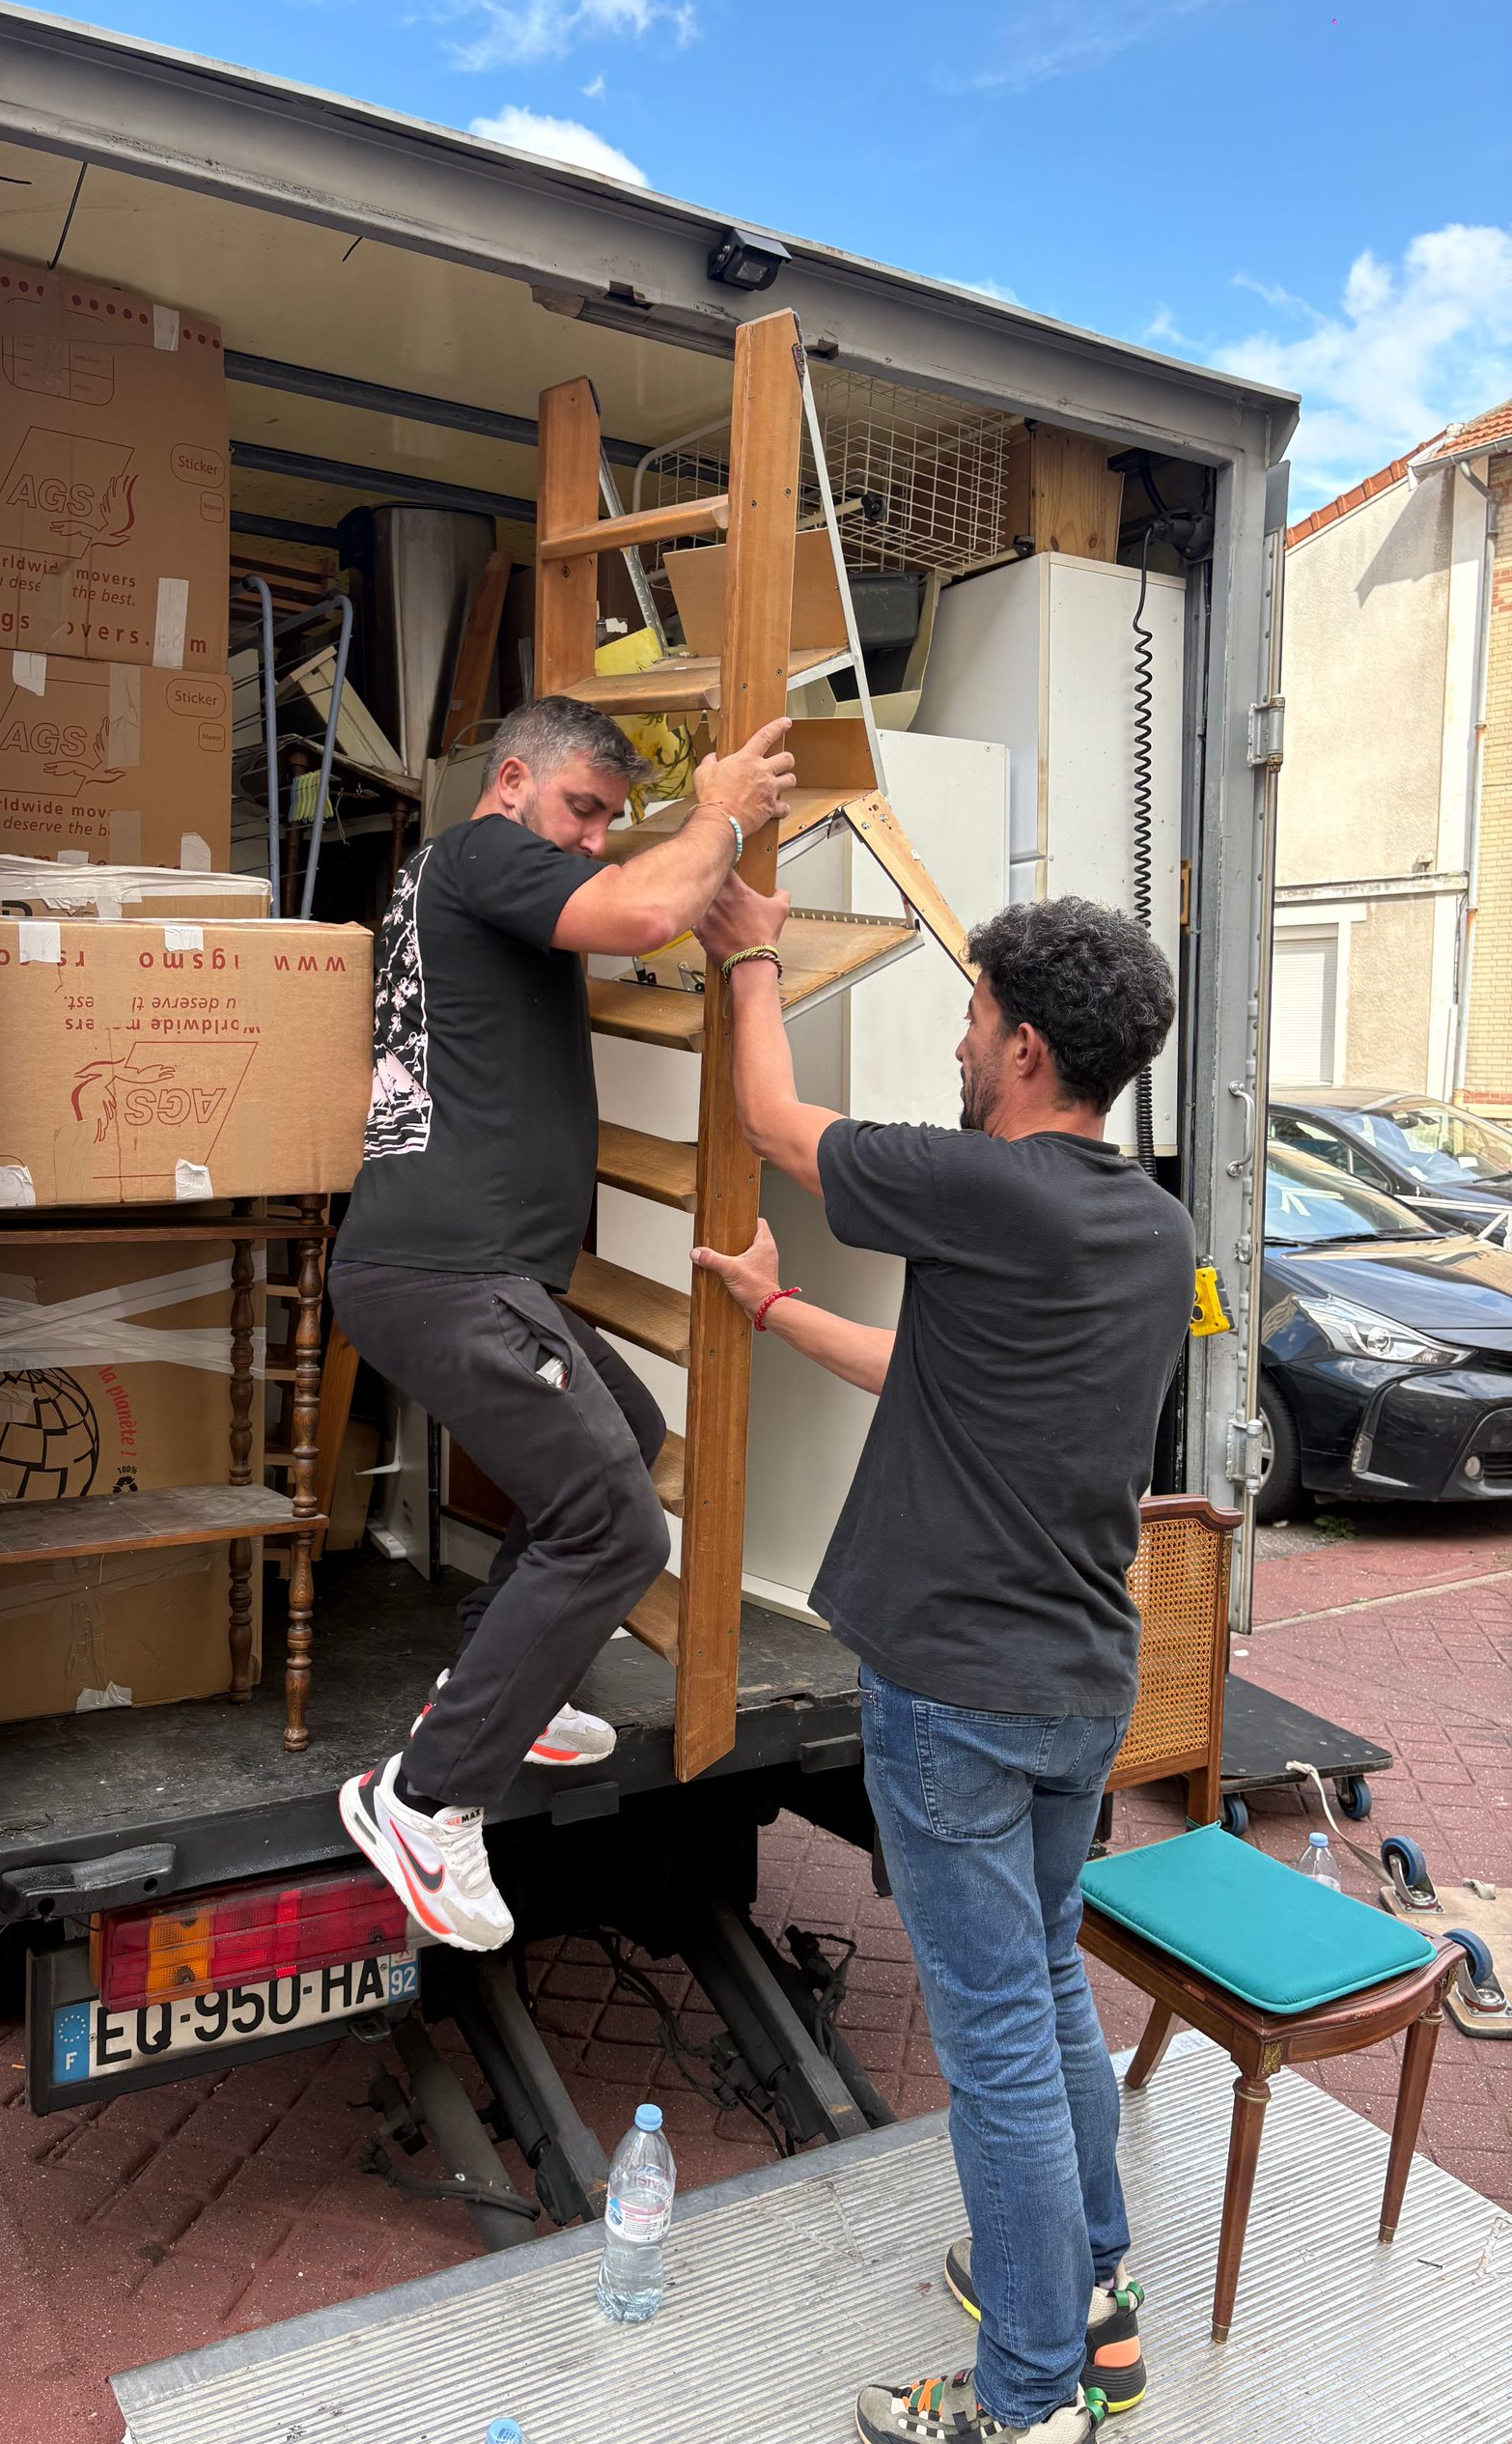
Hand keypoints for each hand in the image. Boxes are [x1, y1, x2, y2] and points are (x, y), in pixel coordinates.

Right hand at [692, 1217, 782, 1318]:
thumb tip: (698, 1253)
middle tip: (725, 1237)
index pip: (759, 1222)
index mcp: (765, 1244)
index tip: (734, 1220)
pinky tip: (728, 1268)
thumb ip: (712, 1259)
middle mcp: (767, 1252)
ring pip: (750, 1250)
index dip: (747, 1219)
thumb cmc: (757, 1289)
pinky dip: (739, 1264)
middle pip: (752, 1235)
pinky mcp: (759, 1274)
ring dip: (738, 1252)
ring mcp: (764, 1264)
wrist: (765, 1309)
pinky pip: (749, 1264)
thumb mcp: (730, 1270)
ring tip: (724, 1253)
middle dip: (738, 1236)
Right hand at [694, 716, 795, 837]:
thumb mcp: (703, 772)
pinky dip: (783, 808)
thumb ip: (710, 762)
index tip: (786, 722)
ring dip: (787, 781)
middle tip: (782, 763)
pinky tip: (779, 809)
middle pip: (787, 759)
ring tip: (781, 784)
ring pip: (791, 780)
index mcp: (747, 759)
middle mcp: (763, 772)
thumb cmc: (711, 795)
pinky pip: (785, 807)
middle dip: (787, 760)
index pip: (766, 736)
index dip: (778, 726)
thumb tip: (712, 758)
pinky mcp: (771, 808)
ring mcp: (769, 790)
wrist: (719, 819)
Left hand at [695, 872, 790, 966]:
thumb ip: (781, 894)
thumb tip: (779, 891)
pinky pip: (696, 921)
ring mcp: (706, 913)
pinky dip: (703, 923)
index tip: (726, 873)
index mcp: (735, 888)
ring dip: (707, 906)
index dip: (723, 869)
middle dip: (713, 888)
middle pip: (708, 884)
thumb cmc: (762, 936)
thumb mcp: (780, 910)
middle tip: (720, 895)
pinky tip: (713, 928)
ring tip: (717, 915)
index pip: (723, 867)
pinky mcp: (698, 929)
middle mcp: (717, 898)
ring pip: (700, 902)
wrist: (751, 961)